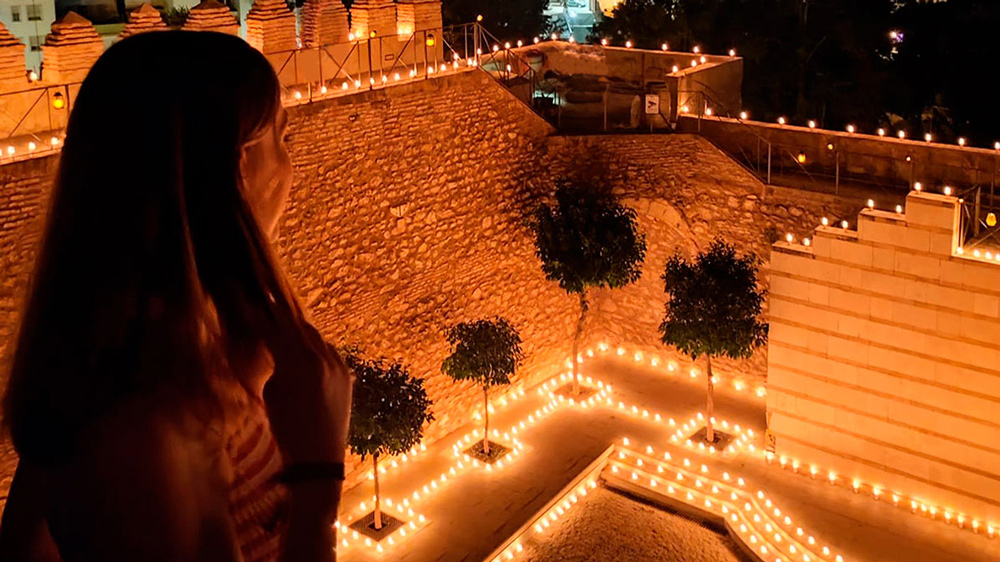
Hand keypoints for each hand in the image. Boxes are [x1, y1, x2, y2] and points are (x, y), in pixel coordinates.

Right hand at [262, 295, 352, 466]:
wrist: (319, 458)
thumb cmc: (287, 429)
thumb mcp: (272, 394)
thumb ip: (276, 365)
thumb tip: (276, 348)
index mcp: (300, 363)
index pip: (275, 331)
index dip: (259, 317)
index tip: (248, 304)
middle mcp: (323, 359)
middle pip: (299, 327)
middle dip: (281, 317)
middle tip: (267, 305)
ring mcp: (338, 365)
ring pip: (316, 337)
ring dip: (300, 331)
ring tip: (285, 324)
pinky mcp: (347, 375)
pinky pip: (330, 351)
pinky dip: (316, 347)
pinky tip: (306, 349)